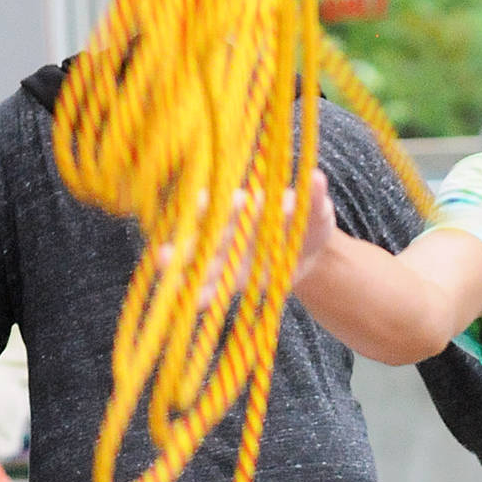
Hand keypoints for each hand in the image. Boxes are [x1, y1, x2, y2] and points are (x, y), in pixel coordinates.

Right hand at [162, 169, 336, 308]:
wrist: (309, 251)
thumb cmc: (309, 219)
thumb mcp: (317, 208)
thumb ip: (314, 196)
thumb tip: (318, 177)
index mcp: (245, 205)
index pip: (221, 201)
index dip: (209, 203)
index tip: (199, 205)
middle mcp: (228, 228)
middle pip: (201, 234)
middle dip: (184, 242)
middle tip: (164, 252)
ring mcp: (226, 255)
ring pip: (199, 262)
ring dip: (181, 270)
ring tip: (164, 276)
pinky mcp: (230, 278)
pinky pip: (212, 287)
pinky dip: (200, 295)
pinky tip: (186, 304)